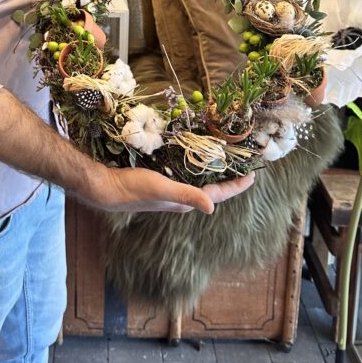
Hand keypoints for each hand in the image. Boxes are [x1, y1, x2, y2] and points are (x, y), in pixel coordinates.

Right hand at [87, 166, 254, 214]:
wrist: (108, 187)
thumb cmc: (135, 189)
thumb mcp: (163, 189)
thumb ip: (187, 196)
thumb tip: (213, 207)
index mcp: (185, 200)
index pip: (218, 194)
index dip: (237, 185)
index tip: (253, 175)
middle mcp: (181, 196)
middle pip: (212, 188)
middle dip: (229, 177)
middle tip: (243, 164)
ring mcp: (171, 188)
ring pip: (199, 180)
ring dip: (213, 171)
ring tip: (226, 158)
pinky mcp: (160, 179)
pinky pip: (185, 172)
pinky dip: (195, 164)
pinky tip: (194, 155)